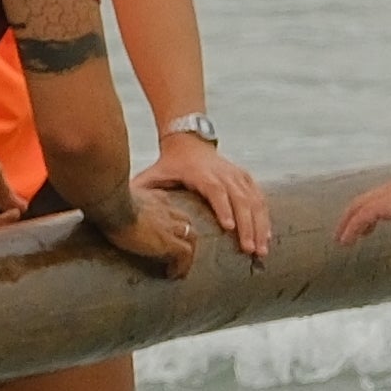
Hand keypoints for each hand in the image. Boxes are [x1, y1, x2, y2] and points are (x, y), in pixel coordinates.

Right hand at [102, 190, 202, 277]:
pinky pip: (184, 254)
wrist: (111, 204)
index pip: (166, 205)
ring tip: (178, 266)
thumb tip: (92, 208)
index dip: (167, 218)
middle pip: (184, 220)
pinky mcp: (168, 241)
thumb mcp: (109, 198)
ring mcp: (169, 225)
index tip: (162, 229)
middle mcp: (164, 208)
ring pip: (191, 237)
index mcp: (150, 197)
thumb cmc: (103, 199)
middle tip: (176, 249)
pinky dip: (181, 265)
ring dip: (187, 251)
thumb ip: (110, 202)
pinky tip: (172, 275)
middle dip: (183, 234)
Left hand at [147, 140, 273, 259]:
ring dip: (259, 226)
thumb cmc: (170, 163)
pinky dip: (264, 217)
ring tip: (261, 249)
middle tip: (251, 250)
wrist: (189, 141)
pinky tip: (267, 235)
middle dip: (247, 226)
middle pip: (240, 199)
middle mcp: (223, 173)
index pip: (216, 190)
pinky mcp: (245, 178)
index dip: (223, 208)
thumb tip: (123, 209)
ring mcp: (236, 175)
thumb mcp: (155, 173)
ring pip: (254, 201)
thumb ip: (143, 191)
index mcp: (201, 173)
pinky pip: (259, 198)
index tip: (228, 227)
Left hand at [337, 166, 390, 248]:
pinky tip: (346, 242)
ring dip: (347, 225)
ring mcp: (386, 196)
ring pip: (358, 208)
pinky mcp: (383, 205)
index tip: (366, 229)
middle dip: (351, 218)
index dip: (369, 214)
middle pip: (363, 202)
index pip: (379, 200)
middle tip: (345, 235)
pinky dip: (351, 229)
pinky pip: (360, 218)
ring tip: (341, 241)